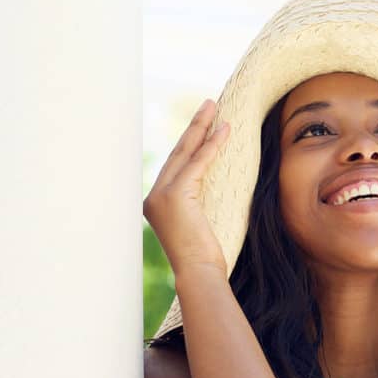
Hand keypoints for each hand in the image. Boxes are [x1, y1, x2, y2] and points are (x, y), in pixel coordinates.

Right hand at [143, 99, 229, 277]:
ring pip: (185, 152)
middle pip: (177, 153)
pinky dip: (212, 144)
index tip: (202, 124)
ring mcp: (162, 195)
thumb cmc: (202, 257)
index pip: (175, 165)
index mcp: (155, 203)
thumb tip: (210, 188)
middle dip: (194, 126)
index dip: (189, 143)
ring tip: (214, 107)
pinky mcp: (176, 195)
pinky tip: (224, 129)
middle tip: (208, 104)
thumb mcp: (197, 224)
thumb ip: (195, 203)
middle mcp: (154, 196)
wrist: (198, 273)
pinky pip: (198, 162)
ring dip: (202, 127)